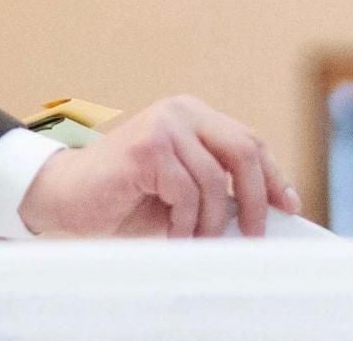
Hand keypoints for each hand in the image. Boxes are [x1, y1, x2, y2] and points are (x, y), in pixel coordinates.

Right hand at [16, 95, 299, 237]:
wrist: (64, 196)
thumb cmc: (122, 197)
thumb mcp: (180, 190)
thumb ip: (215, 188)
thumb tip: (264, 212)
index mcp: (189, 115)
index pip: (247, 141)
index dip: (272, 175)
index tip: (287, 205)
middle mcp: (178, 111)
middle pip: (242, 151)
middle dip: (255, 198)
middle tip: (254, 234)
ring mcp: (161, 125)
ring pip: (214, 180)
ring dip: (210, 222)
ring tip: (196, 241)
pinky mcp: (146, 147)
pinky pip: (186, 192)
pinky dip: (185, 222)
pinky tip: (172, 232)